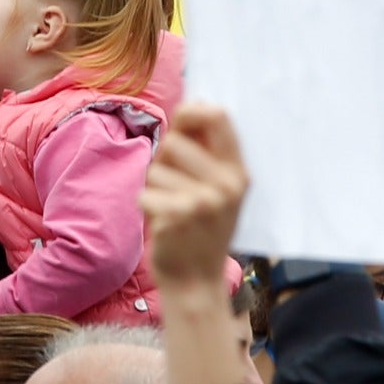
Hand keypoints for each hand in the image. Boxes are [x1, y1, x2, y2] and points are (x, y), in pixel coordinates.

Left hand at [139, 103, 248, 291]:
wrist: (196, 281)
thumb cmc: (200, 228)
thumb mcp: (217, 188)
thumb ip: (206, 150)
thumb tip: (195, 103)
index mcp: (239, 172)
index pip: (218, 117)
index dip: (192, 111)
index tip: (182, 123)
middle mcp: (228, 183)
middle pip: (174, 143)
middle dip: (164, 162)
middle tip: (175, 188)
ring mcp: (206, 200)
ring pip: (155, 170)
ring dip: (154, 188)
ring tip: (171, 209)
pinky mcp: (180, 216)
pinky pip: (145, 194)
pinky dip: (146, 208)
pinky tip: (163, 225)